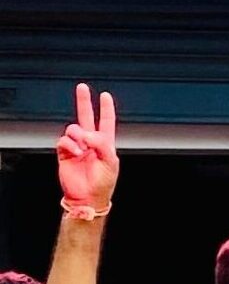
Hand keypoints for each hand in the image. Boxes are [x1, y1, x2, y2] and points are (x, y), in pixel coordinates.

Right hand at [55, 83, 118, 210]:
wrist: (88, 196)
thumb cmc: (103, 182)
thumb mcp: (110, 162)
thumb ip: (101, 144)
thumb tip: (87, 133)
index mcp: (105, 144)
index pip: (106, 122)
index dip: (106, 109)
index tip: (105, 96)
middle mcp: (90, 142)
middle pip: (86, 117)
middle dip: (84, 102)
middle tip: (82, 87)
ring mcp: (77, 146)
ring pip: (73, 129)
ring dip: (78, 136)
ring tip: (83, 149)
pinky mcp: (65, 152)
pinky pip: (64, 140)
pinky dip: (70, 145)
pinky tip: (75, 153)